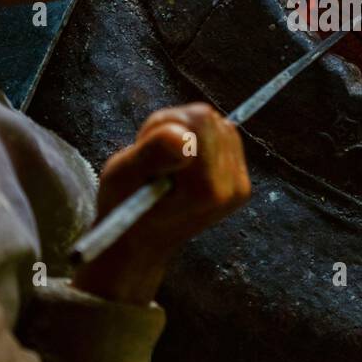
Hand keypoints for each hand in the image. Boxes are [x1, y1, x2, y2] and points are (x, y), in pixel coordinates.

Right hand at [72, 103, 250, 303]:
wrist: (141, 241)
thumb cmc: (124, 207)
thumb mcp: (122, 176)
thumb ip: (152, 153)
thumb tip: (183, 138)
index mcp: (205, 189)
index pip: (201, 120)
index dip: (168, 124)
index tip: (149, 149)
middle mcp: (231, 189)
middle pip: (210, 120)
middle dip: (178, 127)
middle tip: (156, 158)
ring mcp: (239, 187)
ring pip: (218, 125)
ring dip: (188, 135)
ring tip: (166, 163)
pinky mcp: (240, 183)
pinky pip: (224, 138)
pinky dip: (200, 143)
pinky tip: (182, 165)